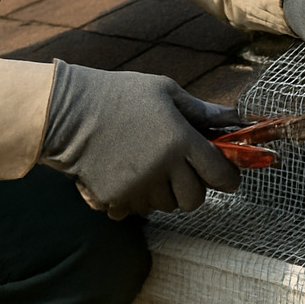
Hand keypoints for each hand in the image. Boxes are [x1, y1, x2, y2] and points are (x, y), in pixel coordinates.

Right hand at [38, 61, 241, 218]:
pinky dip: (133, 199)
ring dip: (162, 192)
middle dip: (192, 188)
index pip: (220, 175)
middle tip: (179, 169)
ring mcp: (137, 187)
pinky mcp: (114, 199)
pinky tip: (123, 175)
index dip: (228, 177)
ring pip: (165, 206)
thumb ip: (202, 111)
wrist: (67, 111)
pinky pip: (135, 210)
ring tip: (145, 166)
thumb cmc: (119, 95)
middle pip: (194, 199)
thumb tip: (237, 118)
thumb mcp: (165, 92)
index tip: (224, 174)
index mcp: (180, 140)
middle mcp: (162, 168)